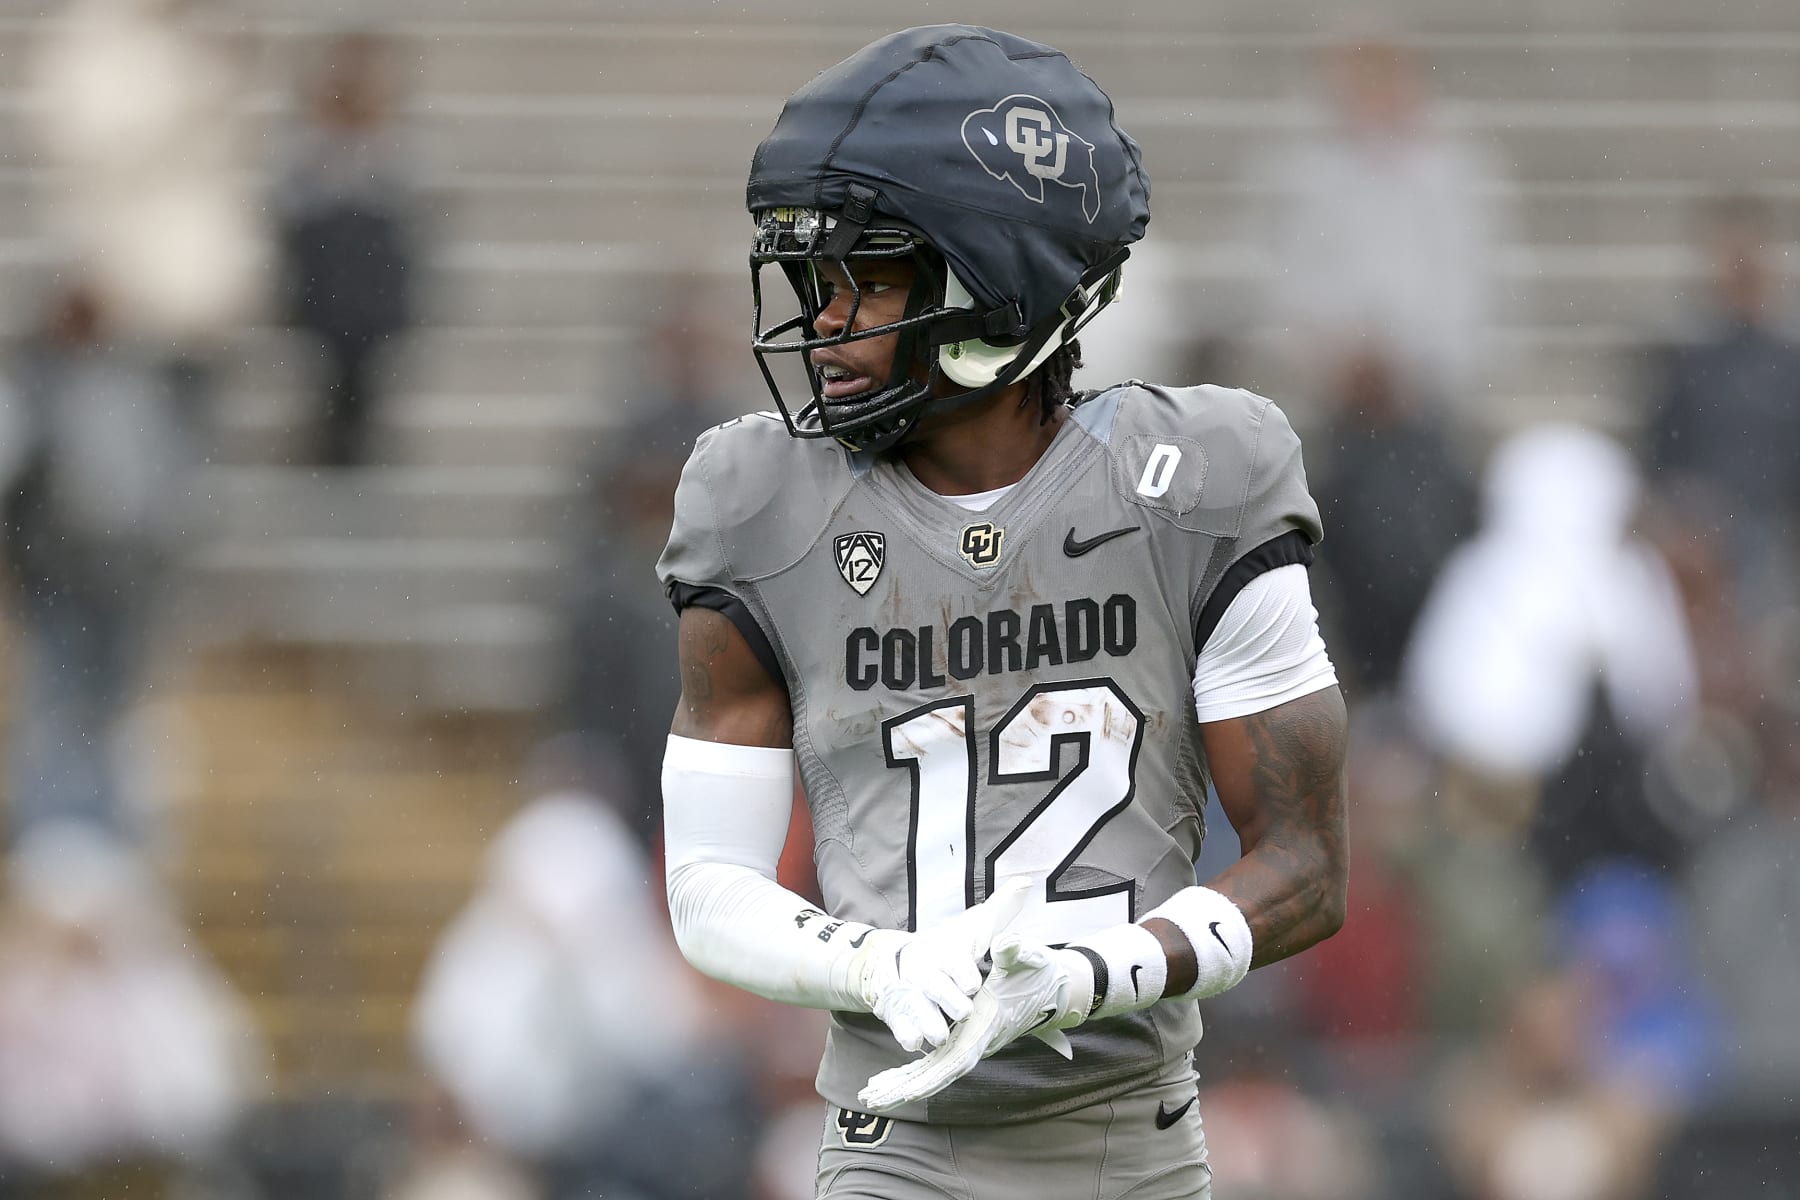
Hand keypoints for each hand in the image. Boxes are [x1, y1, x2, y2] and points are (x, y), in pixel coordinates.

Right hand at [850, 877, 1033, 1052]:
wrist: (900, 960)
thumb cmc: (946, 947)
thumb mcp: (972, 928)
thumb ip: (999, 910)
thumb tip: (1025, 882)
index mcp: (945, 952)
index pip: (954, 960)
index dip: (962, 972)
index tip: (973, 984)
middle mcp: (926, 972)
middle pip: (935, 985)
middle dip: (948, 998)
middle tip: (964, 1012)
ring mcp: (910, 992)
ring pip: (916, 1006)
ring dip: (926, 1021)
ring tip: (939, 1037)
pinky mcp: (898, 1011)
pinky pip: (900, 1023)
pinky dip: (905, 1033)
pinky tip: (914, 1043)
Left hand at [858, 933, 1090, 1110]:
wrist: (1056, 985)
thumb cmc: (1041, 971)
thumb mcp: (1030, 956)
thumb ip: (1015, 951)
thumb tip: (1005, 944)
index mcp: (987, 1024)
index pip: (957, 1058)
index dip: (932, 1075)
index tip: (908, 1090)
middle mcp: (978, 1041)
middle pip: (938, 1073)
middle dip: (905, 1086)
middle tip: (872, 1099)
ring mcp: (972, 1043)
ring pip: (934, 1071)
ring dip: (903, 1084)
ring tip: (871, 1096)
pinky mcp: (967, 1040)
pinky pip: (937, 1063)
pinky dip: (914, 1073)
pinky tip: (890, 1081)